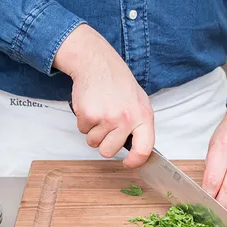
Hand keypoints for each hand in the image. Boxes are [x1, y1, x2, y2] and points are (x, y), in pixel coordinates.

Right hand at [54, 24, 153, 167]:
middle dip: (104, 144)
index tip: (128, 163)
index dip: (136, 161)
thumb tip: (138, 149)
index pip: (144, 149)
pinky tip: (91, 106)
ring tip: (99, 113)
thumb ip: (140, 126)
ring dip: (93, 132)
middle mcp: (126, 119)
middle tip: (105, 128)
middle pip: (109, 151)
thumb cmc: (118, 83)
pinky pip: (82, 130)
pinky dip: (83, 121)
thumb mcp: (139, 102)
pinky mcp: (89, 115)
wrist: (98, 63)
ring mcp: (107, 118)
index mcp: (143, 117)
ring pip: (93, 143)